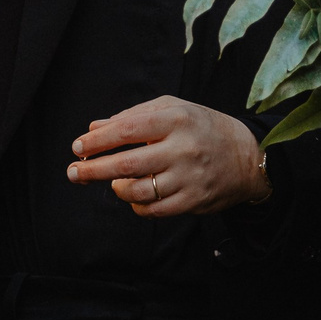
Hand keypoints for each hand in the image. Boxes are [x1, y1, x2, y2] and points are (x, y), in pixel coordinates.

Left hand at [69, 96, 269, 217]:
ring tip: (113, 182)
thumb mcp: (174, 109)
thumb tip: (94, 128)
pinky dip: (135, 205)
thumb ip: (134, 115)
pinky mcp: (192, 201)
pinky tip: (134, 195)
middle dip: (93, 169)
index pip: (127, 128)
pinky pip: (152, 210)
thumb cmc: (202, 128)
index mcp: (176, 119)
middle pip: (126, 163)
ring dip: (116, 188)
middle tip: (73, 172)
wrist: (247, 156)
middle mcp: (182, 148)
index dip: (98, 140)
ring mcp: (188, 177)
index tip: (78, 146)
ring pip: (136, 191)